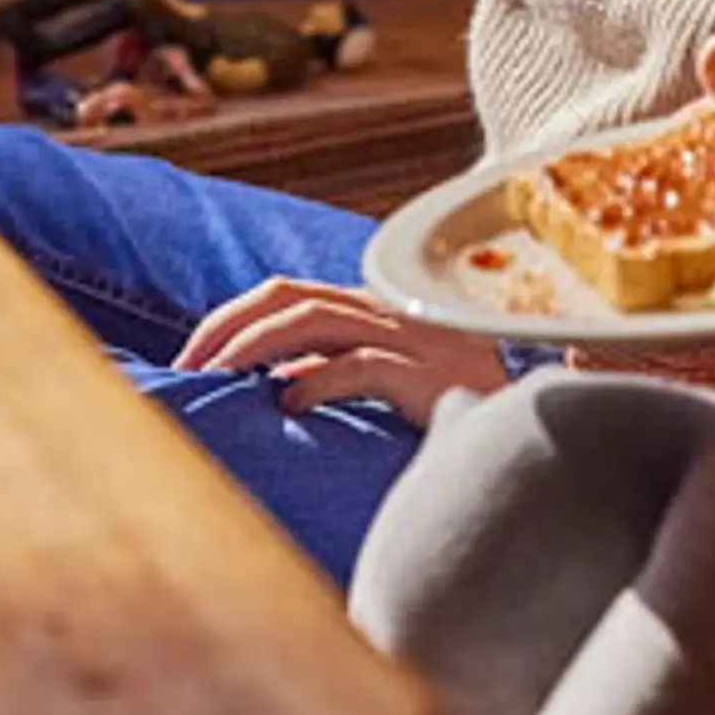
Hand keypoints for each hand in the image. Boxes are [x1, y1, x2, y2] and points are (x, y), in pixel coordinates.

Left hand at [177, 275, 512, 425]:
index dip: (231, 317)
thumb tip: (275, 386)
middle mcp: (384, 312)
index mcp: (371, 308)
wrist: (529, 422)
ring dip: (253, 348)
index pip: (285, 291)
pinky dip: (315, 382)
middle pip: (288, 296)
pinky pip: (359, 366)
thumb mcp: (385, 381)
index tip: (191, 356)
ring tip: (216, 380)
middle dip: (227, 325)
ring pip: (313, 320)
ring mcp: (407, 338)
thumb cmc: (452, 405)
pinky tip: (286, 405)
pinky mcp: (427, 374)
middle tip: (185, 368)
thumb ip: (335, 371)